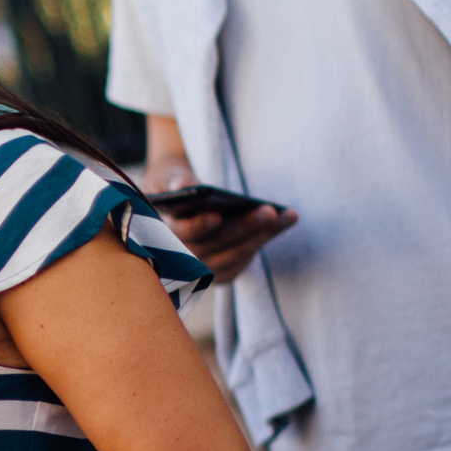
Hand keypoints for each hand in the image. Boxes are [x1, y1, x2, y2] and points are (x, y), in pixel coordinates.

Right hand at [149, 160, 296, 279]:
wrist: (179, 205)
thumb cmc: (173, 186)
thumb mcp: (167, 178)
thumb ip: (174, 180)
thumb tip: (182, 186)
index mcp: (162, 233)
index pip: (180, 234)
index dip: (197, 226)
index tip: (217, 215)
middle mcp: (181, 258)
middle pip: (216, 246)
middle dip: (244, 228)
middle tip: (268, 211)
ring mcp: (202, 269)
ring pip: (236, 254)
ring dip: (263, 235)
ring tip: (288, 214)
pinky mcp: (221, 273)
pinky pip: (246, 259)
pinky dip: (264, 239)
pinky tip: (283, 221)